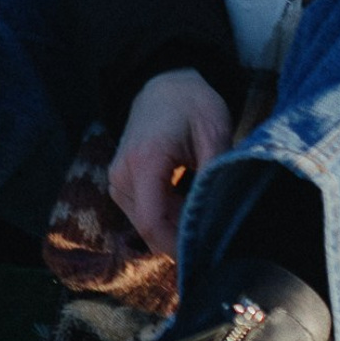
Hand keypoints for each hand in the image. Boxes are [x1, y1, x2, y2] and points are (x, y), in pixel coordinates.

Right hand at [108, 68, 235, 258]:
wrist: (164, 84)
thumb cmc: (192, 104)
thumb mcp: (215, 135)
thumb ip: (215, 178)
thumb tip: (222, 221)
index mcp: (144, 161)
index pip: (152, 222)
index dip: (178, 247)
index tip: (208, 256)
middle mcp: (122, 174)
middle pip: (149, 228)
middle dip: (181, 238)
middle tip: (218, 236)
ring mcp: (118, 180)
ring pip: (146, 225)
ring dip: (175, 227)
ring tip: (205, 214)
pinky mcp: (121, 183)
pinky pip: (144, 213)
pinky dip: (168, 217)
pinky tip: (189, 205)